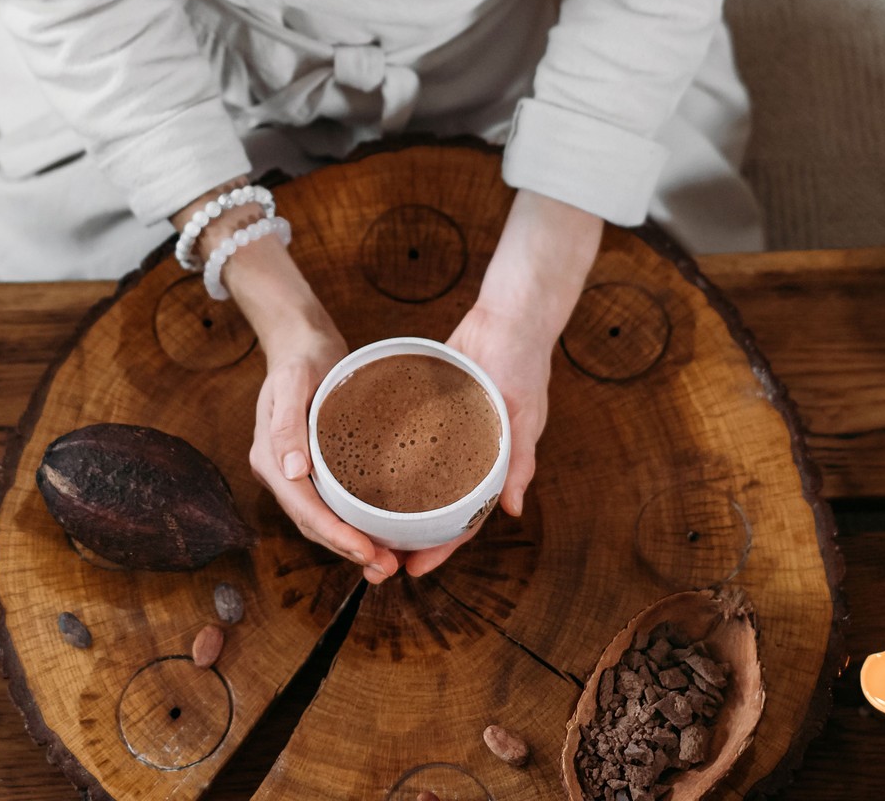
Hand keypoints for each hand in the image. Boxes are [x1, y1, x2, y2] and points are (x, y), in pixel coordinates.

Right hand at [210, 220, 400, 584]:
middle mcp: (281, 474)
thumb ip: (288, 426)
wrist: (302, 342)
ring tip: (390, 562)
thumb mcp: (292, 382)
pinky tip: (384, 532)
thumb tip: (291, 472)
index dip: (334, 537)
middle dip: (348, 550)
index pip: (304, 510)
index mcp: (270, 459)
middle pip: (313, 525)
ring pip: (324, 521)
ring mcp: (297, 474)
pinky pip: (335, 505)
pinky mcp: (318, 469)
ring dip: (353, 545)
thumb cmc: (299, 359)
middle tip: (387, 569)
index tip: (366, 552)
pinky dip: (357, 524)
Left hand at [401, 188, 602, 577]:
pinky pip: (408, 442)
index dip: (442, 547)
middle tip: (379, 556)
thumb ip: (519, 460)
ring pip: (419, 480)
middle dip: (411, 535)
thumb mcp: (523, 412)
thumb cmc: (524, 362)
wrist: (510, 314)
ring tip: (364, 524)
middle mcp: (468, 455)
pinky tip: (360, 470)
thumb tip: (511, 508)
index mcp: (493, 465)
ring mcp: (448, 434)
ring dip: (396, 504)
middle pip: (436, 506)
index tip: (414, 569)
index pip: (465, 519)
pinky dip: (389, 460)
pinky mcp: (429, 410)